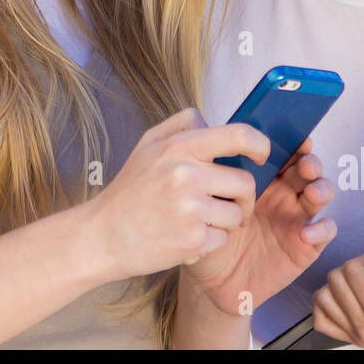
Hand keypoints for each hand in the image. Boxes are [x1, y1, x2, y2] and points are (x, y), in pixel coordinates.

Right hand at [83, 108, 271, 280]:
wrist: (102, 236)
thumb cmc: (130, 191)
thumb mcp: (147, 145)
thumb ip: (181, 125)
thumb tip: (212, 121)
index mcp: (178, 148)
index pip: (237, 135)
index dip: (259, 144)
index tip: (261, 155)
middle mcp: (186, 175)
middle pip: (245, 183)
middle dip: (240, 196)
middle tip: (223, 203)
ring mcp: (190, 209)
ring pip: (237, 214)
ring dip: (224, 221)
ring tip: (197, 221)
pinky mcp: (193, 240)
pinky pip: (224, 239)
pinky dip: (210, 242)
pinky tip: (186, 237)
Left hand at [181, 136, 336, 315]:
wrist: (211, 278)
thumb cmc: (209, 231)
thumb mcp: (208, 199)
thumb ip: (217, 174)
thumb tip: (217, 139)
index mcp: (263, 176)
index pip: (285, 151)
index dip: (295, 143)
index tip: (298, 138)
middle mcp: (283, 193)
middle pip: (307, 168)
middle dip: (311, 163)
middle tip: (305, 166)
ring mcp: (296, 217)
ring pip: (321, 193)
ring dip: (322, 189)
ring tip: (312, 193)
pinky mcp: (306, 244)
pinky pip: (325, 232)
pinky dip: (322, 228)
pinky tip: (307, 231)